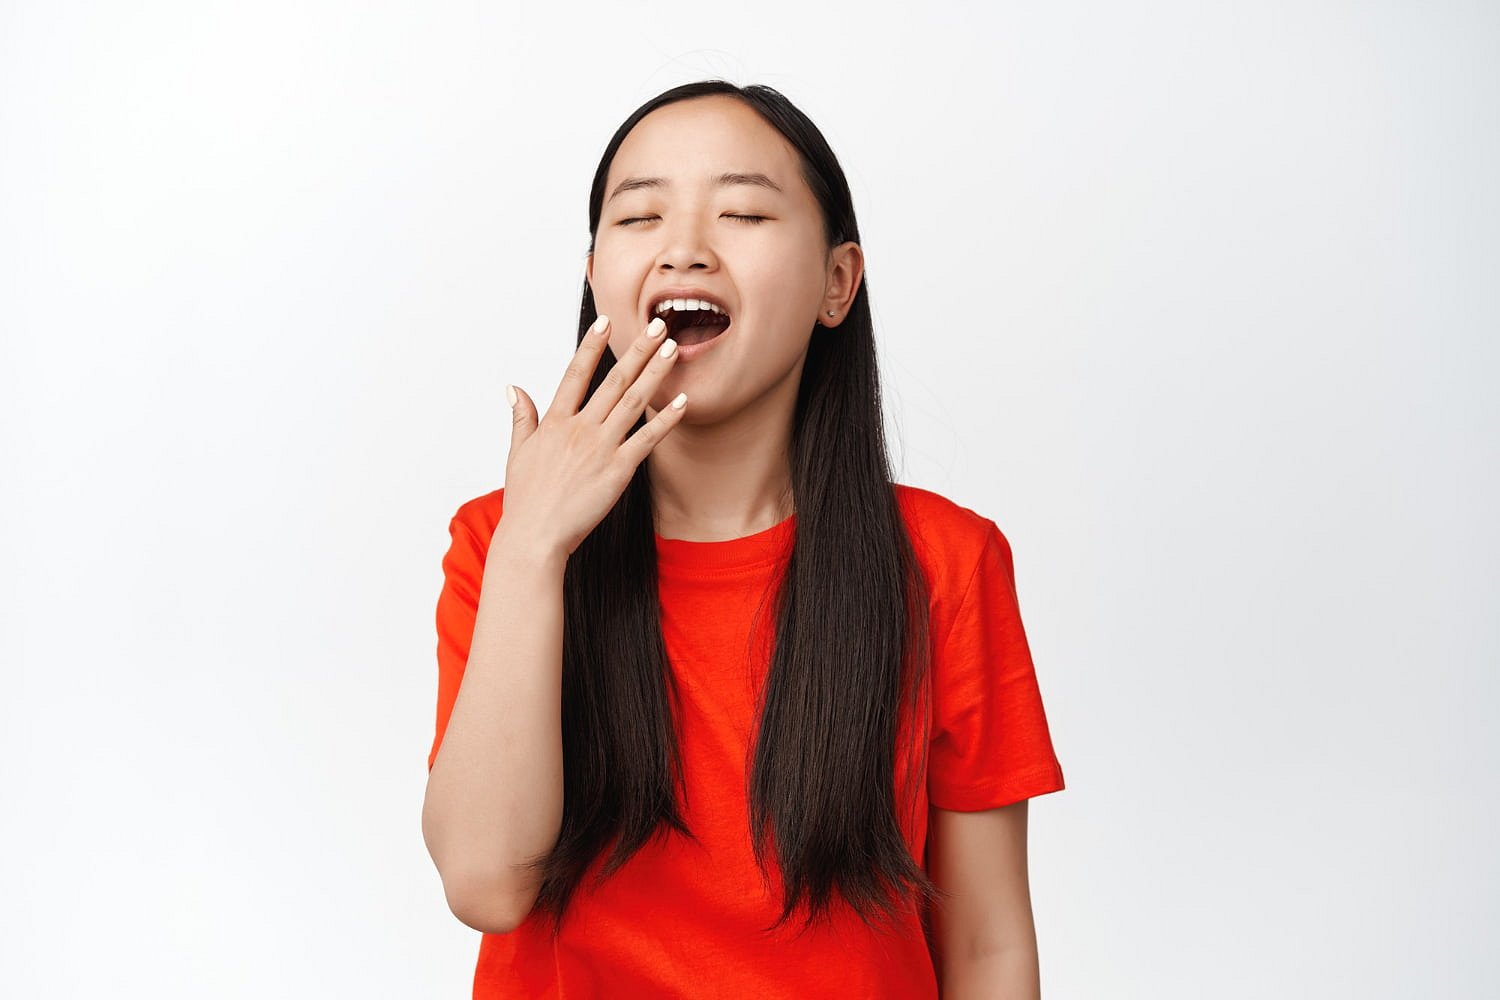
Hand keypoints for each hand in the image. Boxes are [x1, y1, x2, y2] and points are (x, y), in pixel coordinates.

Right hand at [499, 315, 684, 558]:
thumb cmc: (526, 499)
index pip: (575, 374)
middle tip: (656, 324)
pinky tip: (682, 401)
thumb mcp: (518, 452)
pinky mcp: (617, 470)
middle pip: (613, 381)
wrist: (534, 535)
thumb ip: (522, 416)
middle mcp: (578, 429)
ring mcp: (599, 448)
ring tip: (672, 349)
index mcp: (554, 422)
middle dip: (637, 350)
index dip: (591, 346)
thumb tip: (513, 388)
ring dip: (655, 373)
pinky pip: (647, 439)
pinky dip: (666, 419)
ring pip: (632, 402)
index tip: (606, 322)